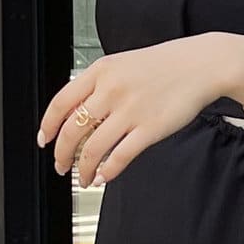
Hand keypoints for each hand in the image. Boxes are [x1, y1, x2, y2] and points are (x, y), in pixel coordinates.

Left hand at [39, 35, 232, 186]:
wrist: (199, 65)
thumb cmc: (163, 66)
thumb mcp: (121, 65)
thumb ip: (98, 87)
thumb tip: (77, 116)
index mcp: (101, 72)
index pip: (61, 103)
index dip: (48, 126)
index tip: (44, 141)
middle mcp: (111, 91)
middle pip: (72, 130)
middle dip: (62, 154)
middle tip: (61, 166)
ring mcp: (130, 111)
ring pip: (93, 149)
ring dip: (83, 169)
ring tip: (84, 177)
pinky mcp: (150, 129)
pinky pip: (119, 157)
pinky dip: (107, 171)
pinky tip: (103, 176)